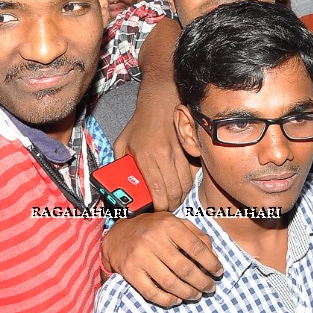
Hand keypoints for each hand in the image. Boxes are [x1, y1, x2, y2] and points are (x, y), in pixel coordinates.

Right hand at [102, 212, 222, 305]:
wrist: (118, 234)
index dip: (211, 262)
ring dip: (187, 293)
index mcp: (168, 225)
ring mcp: (140, 257)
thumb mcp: (174, 222)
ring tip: (197, 295)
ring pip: (170, 282)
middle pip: (184, 268)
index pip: (196, 247)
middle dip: (202, 281)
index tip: (219, 272)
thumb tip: (214, 255)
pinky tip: (177, 299)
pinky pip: (151, 292)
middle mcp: (153, 240)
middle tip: (210, 288)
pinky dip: (167, 300)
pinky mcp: (130, 272)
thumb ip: (196, 235)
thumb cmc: (152, 228)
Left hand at [114, 89, 194, 211]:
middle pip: (174, 191)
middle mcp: (164, 156)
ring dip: (181, 195)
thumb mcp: (122, 142)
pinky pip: (193, 172)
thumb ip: (119, 163)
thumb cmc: (140, 123)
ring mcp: (179, 152)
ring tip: (174, 199)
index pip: (157, 190)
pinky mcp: (189, 149)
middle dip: (171, 205)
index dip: (159, 206)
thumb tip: (119, 181)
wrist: (160, 102)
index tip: (157, 210)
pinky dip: (189, 182)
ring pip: (186, 184)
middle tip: (166, 208)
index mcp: (146, 157)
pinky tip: (182, 185)